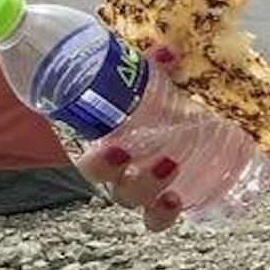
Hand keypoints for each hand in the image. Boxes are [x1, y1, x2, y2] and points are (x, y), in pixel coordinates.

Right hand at [74, 44, 191, 230]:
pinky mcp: (164, 197)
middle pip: (110, 186)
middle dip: (117, 174)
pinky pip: (156, 219)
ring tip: (169, 167)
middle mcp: (119, 171)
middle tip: (133, 152)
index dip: (98, 162)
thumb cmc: (146, 99)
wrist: (181, 118)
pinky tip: (175, 202)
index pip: (88, 162)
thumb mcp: (144, 81)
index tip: (117, 147)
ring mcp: (141, 187)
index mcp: (105, 143)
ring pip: (132, 202)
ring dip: (147, 190)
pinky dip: (163, 215)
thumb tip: (171, 50)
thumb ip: (150, 66)